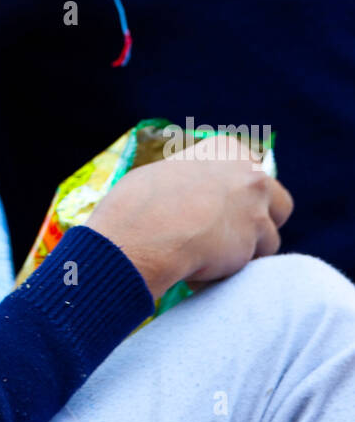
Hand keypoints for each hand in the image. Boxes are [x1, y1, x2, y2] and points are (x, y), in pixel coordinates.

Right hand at [84, 143, 293, 301]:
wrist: (146, 229)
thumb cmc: (143, 202)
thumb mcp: (169, 174)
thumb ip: (199, 180)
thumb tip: (200, 198)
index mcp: (226, 149)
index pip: (253, 173)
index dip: (240, 198)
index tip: (224, 212)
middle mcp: (249, 171)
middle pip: (278, 203)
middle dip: (261, 223)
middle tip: (230, 238)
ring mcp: (257, 204)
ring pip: (269, 238)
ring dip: (244, 253)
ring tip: (207, 259)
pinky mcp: (258, 237)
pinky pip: (254, 265)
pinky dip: (234, 272)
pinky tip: (204, 271)